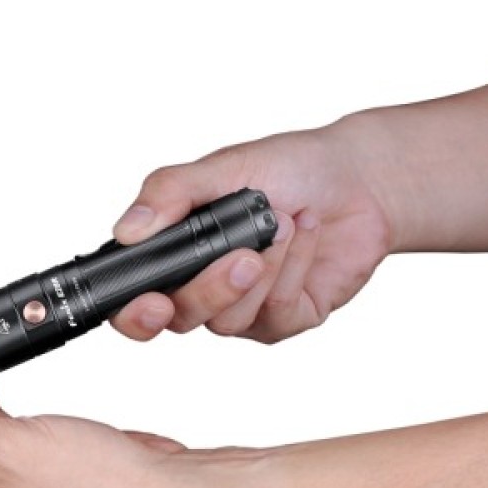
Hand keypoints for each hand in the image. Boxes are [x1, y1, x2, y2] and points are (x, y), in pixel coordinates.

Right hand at [109, 120, 392, 343]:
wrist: (359, 177)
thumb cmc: (286, 168)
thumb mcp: (221, 168)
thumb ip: (169, 194)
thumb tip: (128, 229)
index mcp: (173, 252)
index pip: (132, 301)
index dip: (133, 314)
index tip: (152, 303)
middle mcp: (201, 285)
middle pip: (181, 318)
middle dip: (210, 291)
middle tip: (241, 258)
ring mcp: (242, 306)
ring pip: (230, 319)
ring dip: (263, 270)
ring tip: (283, 222)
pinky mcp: (284, 319)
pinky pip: (276, 313)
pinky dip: (293, 267)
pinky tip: (304, 232)